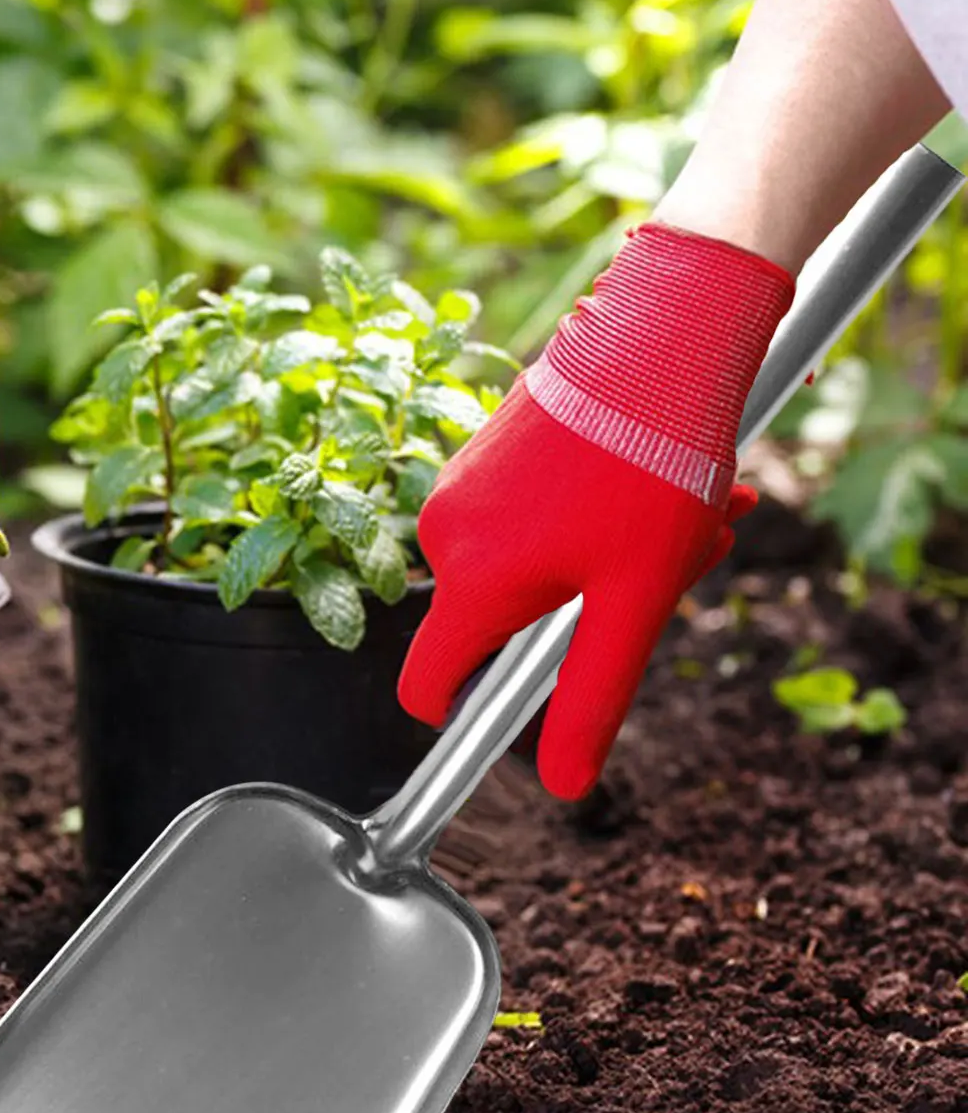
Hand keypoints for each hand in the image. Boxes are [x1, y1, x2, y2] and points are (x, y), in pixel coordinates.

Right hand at [397, 223, 793, 799]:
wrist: (660, 325)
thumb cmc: (649, 463)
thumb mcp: (635, 599)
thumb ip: (590, 698)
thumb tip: (563, 786)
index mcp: (472, 582)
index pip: (426, 684)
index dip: (457, 716)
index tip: (492, 717)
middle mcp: (447, 534)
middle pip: (505, 617)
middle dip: (586, 608)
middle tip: (672, 564)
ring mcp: (461, 484)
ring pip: (529, 560)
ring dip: (606, 554)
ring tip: (686, 510)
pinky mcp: (484, 447)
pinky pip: (528, 510)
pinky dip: (591, 510)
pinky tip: (660, 475)